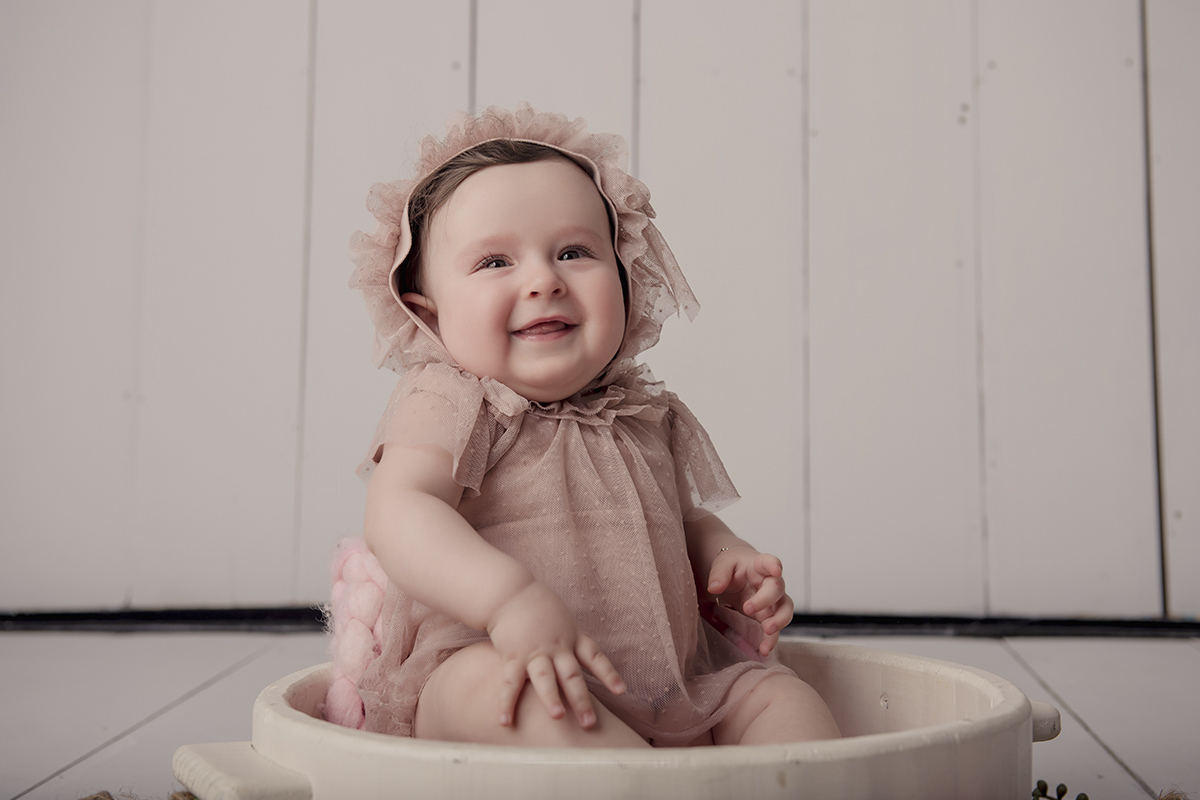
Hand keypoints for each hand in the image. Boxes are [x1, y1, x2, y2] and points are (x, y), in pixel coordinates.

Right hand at [486, 582, 625, 728]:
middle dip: (581, 699)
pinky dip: (506, 703)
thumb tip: (588, 663)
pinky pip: (510, 682)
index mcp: (572, 638)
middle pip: (571, 675)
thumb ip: (574, 643)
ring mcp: (534, 652)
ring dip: (551, 698)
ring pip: (544, 678)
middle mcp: (556, 647)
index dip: (607, 673)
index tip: (620, 690)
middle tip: (589, 723)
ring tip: (557, 717)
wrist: (510, 592)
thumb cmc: (540, 609)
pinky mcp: (512, 656)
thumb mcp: (564, 622)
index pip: (594, 656)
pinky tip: (504, 721)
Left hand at [706, 547, 793, 656]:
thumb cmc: (732, 566)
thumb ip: (719, 574)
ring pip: (784, 609)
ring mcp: (772, 599)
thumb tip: (714, 588)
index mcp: (759, 565)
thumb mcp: (722, 564)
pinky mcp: (768, 614)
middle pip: (778, 589)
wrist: (736, 572)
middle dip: (766, 600)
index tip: (776, 570)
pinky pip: (774, 627)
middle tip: (748, 609)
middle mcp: (770, 582)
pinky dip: (771, 639)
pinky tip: (764, 650)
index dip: (774, 565)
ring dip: (778, 622)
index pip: (769, 561)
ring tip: (767, 634)